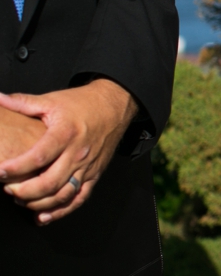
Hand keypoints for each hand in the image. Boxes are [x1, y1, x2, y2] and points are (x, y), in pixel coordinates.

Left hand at [0, 79, 137, 224]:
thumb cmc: (82, 103)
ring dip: (38, 203)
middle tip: (8, 188)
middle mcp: (78, 153)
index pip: (38, 157)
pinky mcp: (95, 174)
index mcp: (66, 133)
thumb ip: (23, 102)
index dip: (15, 168)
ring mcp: (88, 166)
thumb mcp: (52, 100)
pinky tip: (42, 216)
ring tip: (20, 200)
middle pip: (49, 183)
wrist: (115, 105)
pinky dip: (61, 211)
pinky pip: (79, 198)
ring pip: (62, 195)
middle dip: (23, 191)